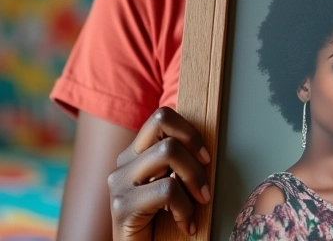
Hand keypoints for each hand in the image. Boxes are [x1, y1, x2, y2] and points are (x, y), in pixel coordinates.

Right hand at [108, 107, 210, 239]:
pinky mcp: (122, 206)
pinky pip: (167, 190)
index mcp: (135, 153)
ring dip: (193, 178)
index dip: (189, 129)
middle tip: (205, 180)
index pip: (161, 116)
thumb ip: (177, 162)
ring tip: (198, 203)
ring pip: (168, 151)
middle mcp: (124, 162)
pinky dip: (185, 208)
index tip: (205, 156)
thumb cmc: (161, 223)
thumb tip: (205, 145)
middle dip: (194, 148)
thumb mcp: (171, 184)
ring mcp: (119, 182)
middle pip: (164, 124)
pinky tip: (186, 224)